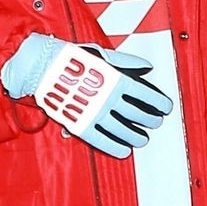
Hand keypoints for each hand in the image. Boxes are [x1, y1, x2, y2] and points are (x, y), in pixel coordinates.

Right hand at [8, 36, 171, 158]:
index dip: (159, 103)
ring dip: (136, 136)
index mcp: (115, 80)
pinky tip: (124, 151)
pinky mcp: (80, 124)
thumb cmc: (71, 58)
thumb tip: (146, 67)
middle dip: (150, 120)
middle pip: (137, 115)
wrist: (41, 67)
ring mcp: (94, 113)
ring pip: (122, 130)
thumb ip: (125, 62)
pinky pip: (101, 140)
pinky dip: (114, 147)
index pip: (144, 95)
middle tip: (155, 122)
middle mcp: (108, 98)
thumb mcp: (101, 54)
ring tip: (143, 139)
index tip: (166, 107)